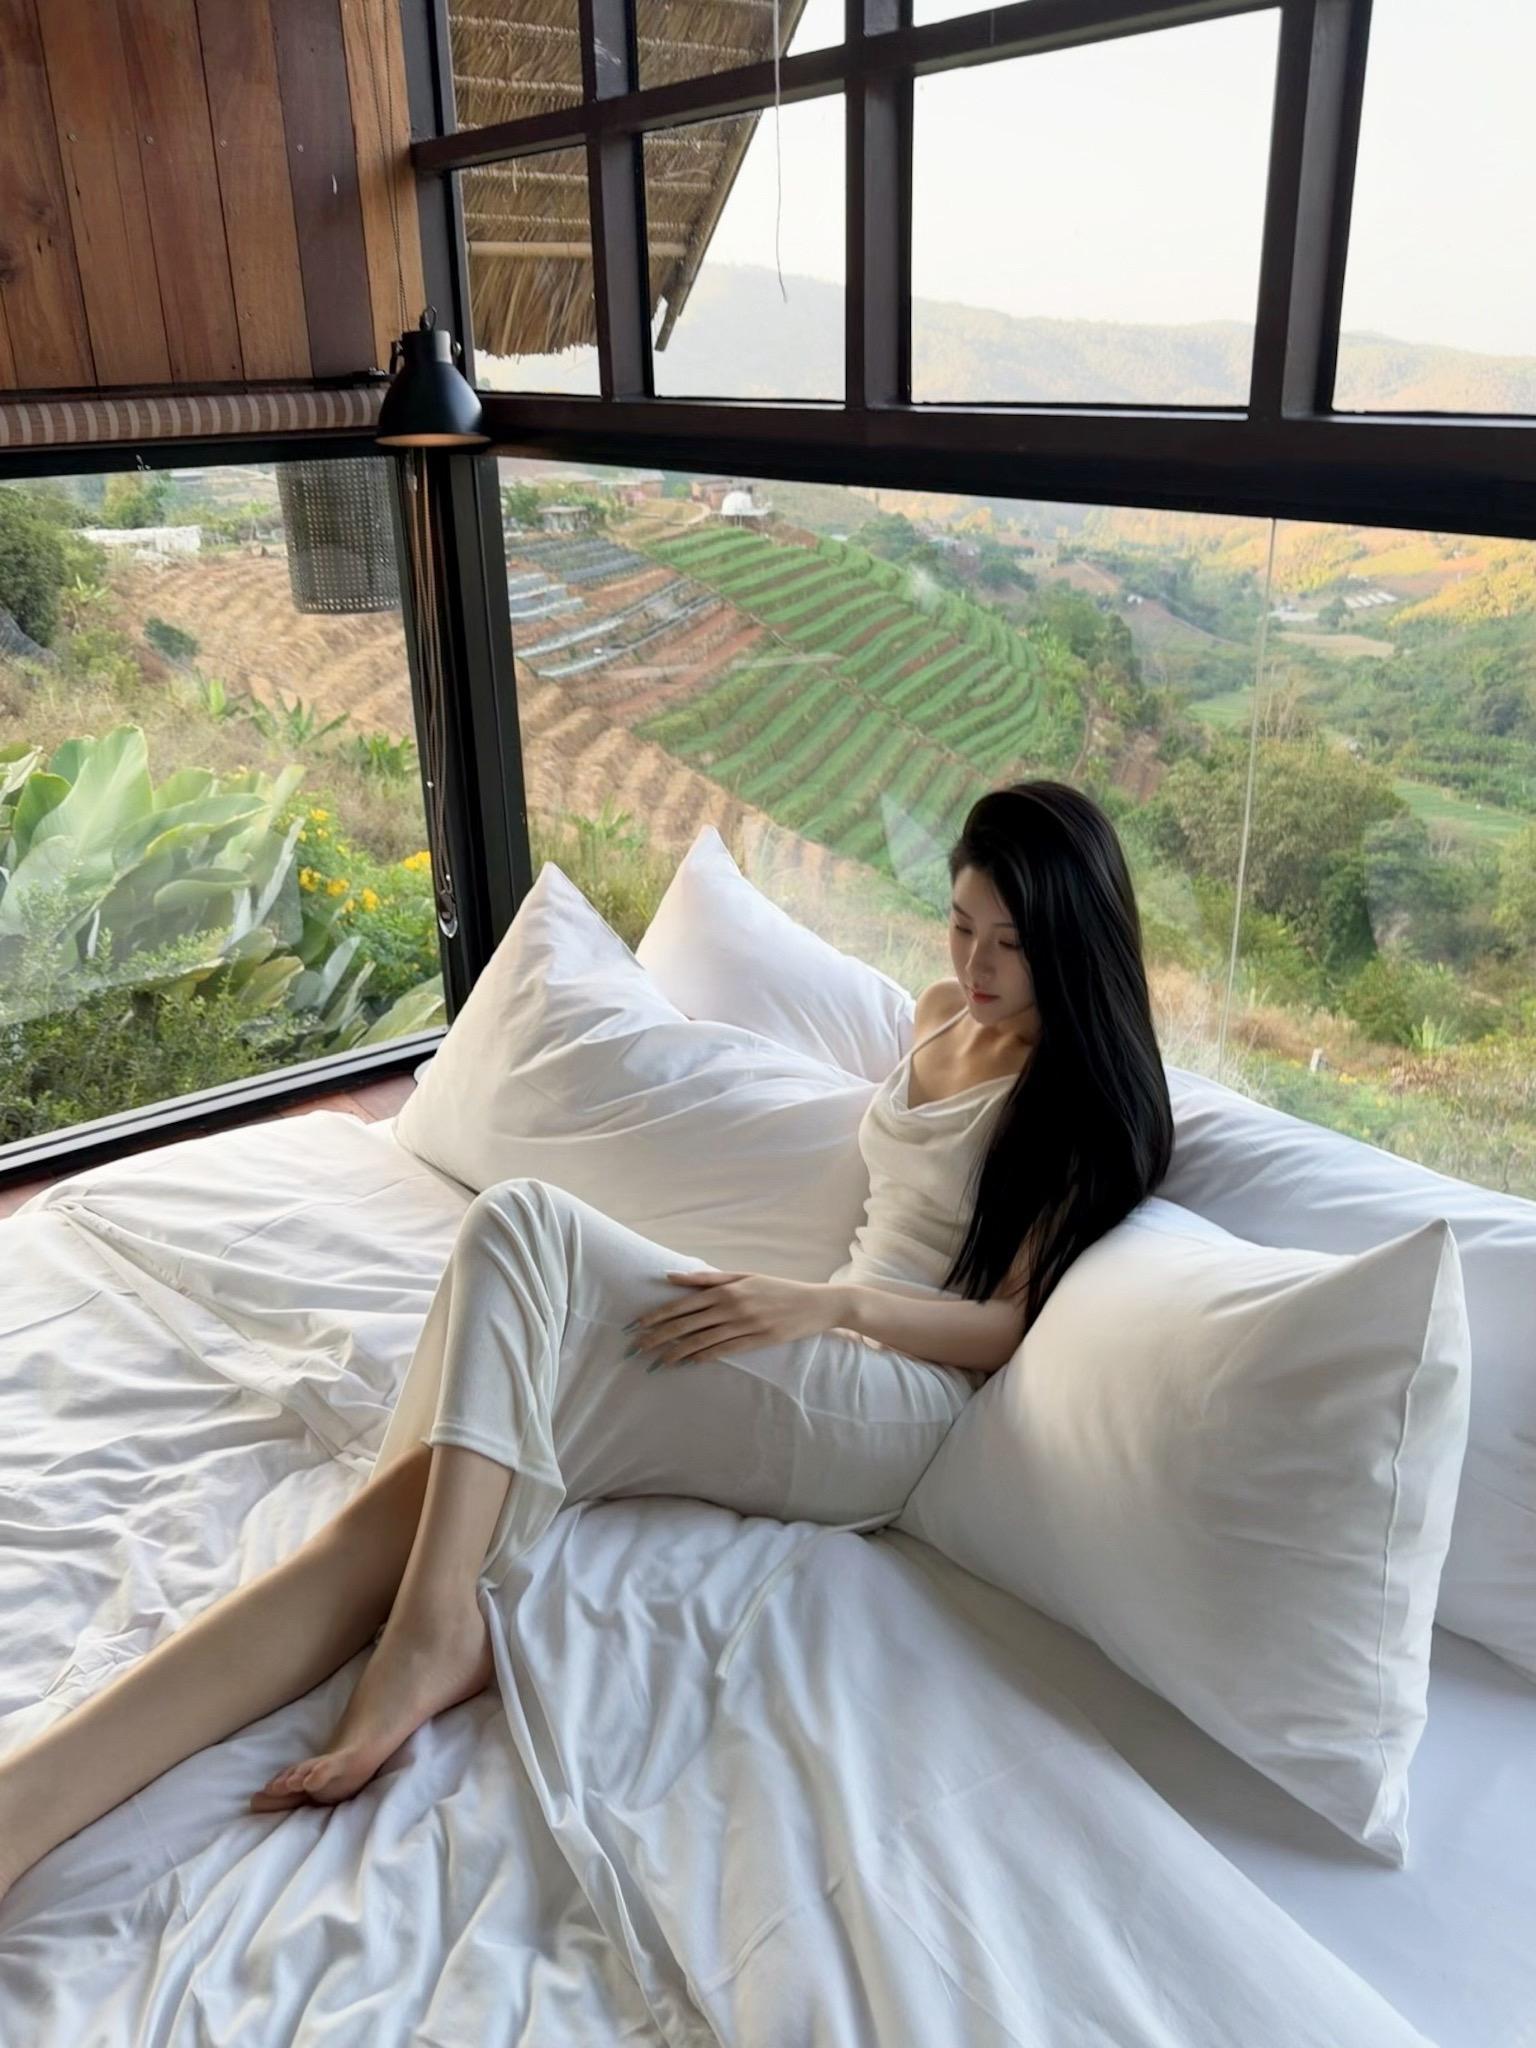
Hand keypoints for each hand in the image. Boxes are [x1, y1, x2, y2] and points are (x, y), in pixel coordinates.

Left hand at [628, 1269, 839, 1368]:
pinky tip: (685, 1364)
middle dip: (657, 1337)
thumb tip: (672, 1276)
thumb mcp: (743, 1276)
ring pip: (700, 1341)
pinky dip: (702, 1358)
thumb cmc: (776, 1288)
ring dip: (674, 1352)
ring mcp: (743, 1326)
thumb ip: (707, 1278)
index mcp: (726, 1289)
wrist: (814, 1303)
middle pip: (686, 1324)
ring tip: (655, 1362)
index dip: (656, 1316)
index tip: (635, 1325)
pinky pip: (722, 1352)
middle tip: (635, 1348)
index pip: (682, 1304)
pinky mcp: (755, 1342)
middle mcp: (731, 1307)